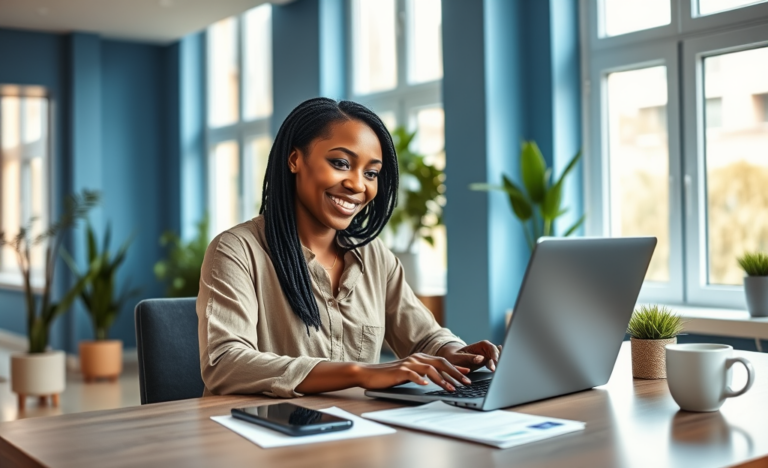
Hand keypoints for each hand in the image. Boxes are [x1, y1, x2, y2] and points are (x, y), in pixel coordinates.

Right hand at [355, 353, 470, 391]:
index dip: (456, 367)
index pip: (442, 361)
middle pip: (441, 363)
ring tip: (451, 389)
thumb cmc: (389, 375)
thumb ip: (422, 374)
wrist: (369, 373)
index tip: (468, 374)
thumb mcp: (409, 374)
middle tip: (466, 382)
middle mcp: (416, 358)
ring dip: (442, 380)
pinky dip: (420, 380)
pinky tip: (426, 386)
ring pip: (430, 369)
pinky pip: (412, 375)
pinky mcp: (399, 371)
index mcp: (420, 358)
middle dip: (455, 373)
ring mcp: (408, 364)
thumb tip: (437, 381)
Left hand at [437, 341, 501, 371]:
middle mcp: (485, 350)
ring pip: (496, 359)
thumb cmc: (454, 357)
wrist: (451, 360)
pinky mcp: (487, 363)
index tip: (495, 361)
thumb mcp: (459, 357)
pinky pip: (494, 363)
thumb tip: (481, 358)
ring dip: (498, 365)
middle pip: (496, 354)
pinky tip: (500, 368)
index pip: (490, 347)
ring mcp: (487, 357)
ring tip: (498, 371)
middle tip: (495, 370)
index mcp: (479, 345)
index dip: (494, 354)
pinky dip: (497, 366)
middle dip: (497, 361)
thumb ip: (470, 358)